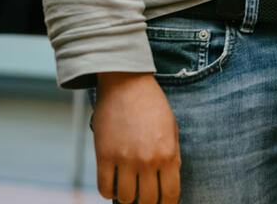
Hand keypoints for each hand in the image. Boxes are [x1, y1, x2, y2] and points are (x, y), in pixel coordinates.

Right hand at [92, 72, 179, 203]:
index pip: (170, 194)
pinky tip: (114, 184)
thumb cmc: (152, 106)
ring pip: (125, 197)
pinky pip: (104, 188)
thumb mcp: (172, 129)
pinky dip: (109, 191)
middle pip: (146, 200)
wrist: (127, 84)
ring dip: (127, 196)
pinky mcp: (104, 156)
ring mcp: (124, 159)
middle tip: (145, 197)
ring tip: (129, 188)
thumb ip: (172, 156)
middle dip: (147, 202)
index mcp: (168, 154)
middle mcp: (147, 160)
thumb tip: (169, 182)